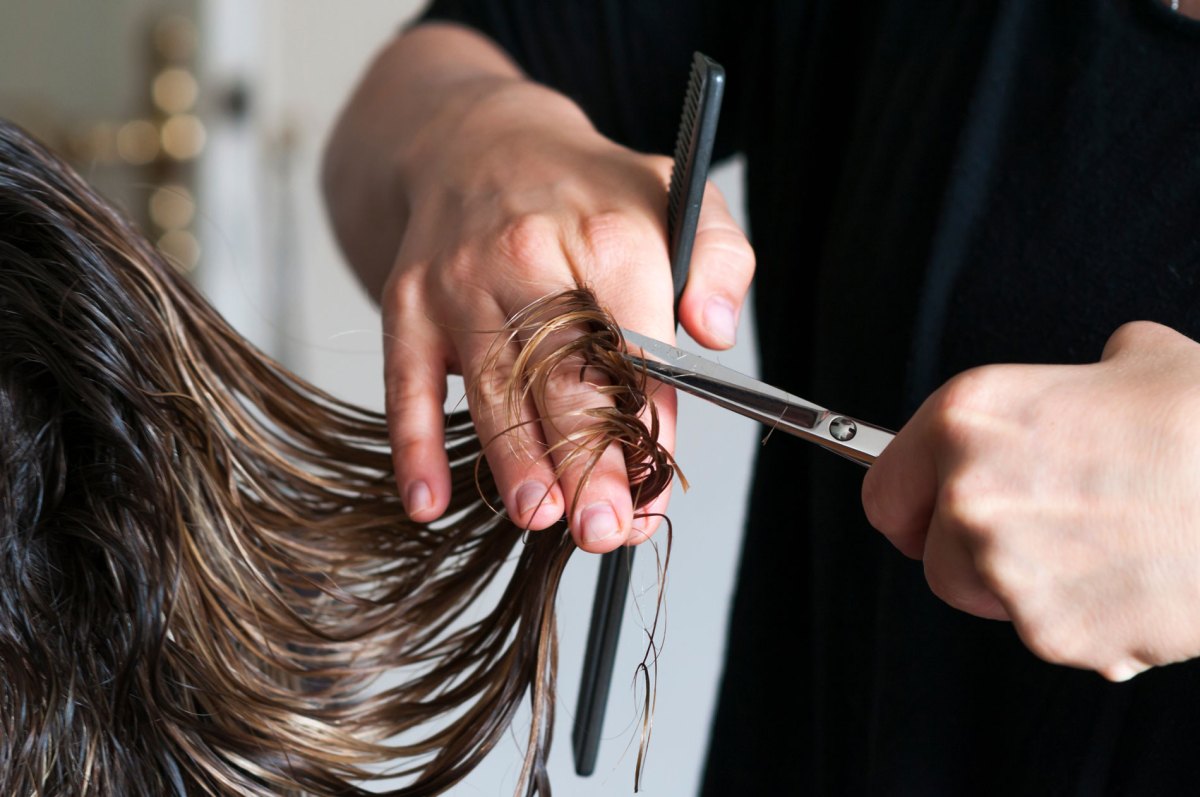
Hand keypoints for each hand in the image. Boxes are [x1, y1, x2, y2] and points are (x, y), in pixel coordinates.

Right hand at [371, 79, 752, 551]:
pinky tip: (429, 501)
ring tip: (539, 517)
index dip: (648, 418)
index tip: (658, 480)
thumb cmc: (588, 192)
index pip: (635, 343)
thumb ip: (720, 260)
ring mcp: (459, 283)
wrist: (479, 143)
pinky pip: (406, 381)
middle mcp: (527, 255)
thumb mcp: (677, 195)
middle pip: (562, 373)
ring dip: (513, 458)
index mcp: (606, 235)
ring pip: (490, 385)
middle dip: (586, 459)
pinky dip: (414, 445)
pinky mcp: (408, 304)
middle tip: (604, 527)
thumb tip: (715, 334)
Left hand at [862, 321, 1199, 680]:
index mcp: (969, 418)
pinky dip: (1092, 626)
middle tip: (1046, 541)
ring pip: (993, 602)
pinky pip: (1055, 638)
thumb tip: (1100, 375)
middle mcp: (969, 492)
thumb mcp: (1138, 361)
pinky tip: (1139, 585)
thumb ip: (1086, 376)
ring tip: (1108, 555)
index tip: (929, 523)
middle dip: (980, 561)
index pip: (886, 492)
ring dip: (1037, 591)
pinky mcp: (1055, 631)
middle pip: (936, 561)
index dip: (912, 511)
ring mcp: (1007, 567)